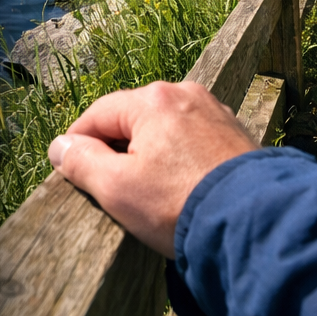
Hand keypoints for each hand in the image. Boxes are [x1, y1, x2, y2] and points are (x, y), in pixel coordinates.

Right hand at [47, 80, 256, 257]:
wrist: (256, 223)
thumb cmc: (179, 204)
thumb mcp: (116, 188)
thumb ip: (81, 162)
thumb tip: (60, 146)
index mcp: (152, 99)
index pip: (98, 115)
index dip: (78, 143)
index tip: (70, 169)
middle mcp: (185, 93)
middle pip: (133, 119)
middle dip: (118, 150)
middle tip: (111, 188)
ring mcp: (215, 112)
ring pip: (165, 129)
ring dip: (151, 155)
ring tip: (149, 192)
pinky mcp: (237, 135)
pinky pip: (194, 141)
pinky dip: (181, 160)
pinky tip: (181, 187)